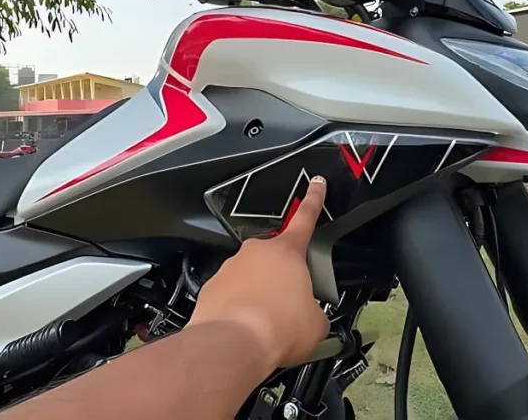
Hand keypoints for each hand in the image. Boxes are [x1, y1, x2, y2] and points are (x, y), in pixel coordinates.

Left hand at [188, 176, 330, 368]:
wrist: (233, 344)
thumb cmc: (278, 327)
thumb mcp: (315, 323)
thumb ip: (316, 312)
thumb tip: (311, 319)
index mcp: (288, 252)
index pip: (305, 218)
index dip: (314, 199)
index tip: (316, 182)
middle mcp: (257, 252)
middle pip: (275, 258)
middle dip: (282, 278)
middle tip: (289, 305)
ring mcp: (231, 267)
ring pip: (251, 277)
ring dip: (259, 294)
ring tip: (266, 323)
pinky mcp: (212, 287)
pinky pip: (231, 294)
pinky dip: (238, 307)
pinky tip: (245, 328)